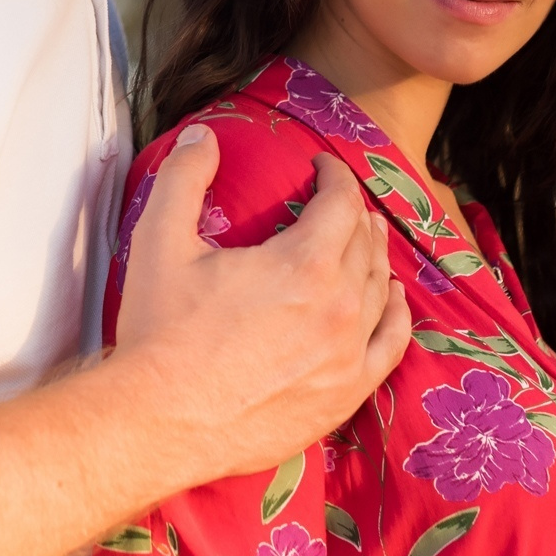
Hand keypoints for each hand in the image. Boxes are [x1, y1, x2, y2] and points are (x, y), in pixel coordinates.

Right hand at [112, 125, 409, 480]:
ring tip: (362, 241)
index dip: (334, 176)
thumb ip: (184, 176)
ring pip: (381, 289)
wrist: (159, 421)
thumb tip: (202, 134)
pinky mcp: (344, 396)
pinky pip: (390, 345)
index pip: (342, 203)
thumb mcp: (160, 241)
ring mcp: (347, 356)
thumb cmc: (160, 331)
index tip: (320, 167)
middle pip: (365, 243)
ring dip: (374, 256)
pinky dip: (396, 315)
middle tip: (334, 202)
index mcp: (304, 263)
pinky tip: (393, 301)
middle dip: (352, 213)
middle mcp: (340, 307)